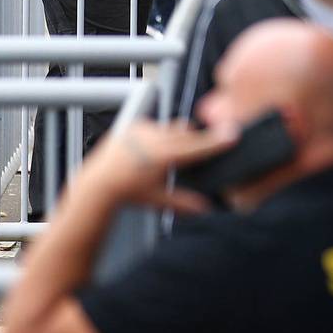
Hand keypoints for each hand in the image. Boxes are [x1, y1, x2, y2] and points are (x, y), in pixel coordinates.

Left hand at [80, 119, 234, 211]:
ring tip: (172, 155)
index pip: (197, 146)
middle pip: (189, 134)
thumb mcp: (158, 200)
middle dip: (199, 140)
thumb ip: (184, 203)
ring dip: (179, 139)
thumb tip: (205, 208)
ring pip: (174, 128)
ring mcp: (145, 130)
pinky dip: (162, 136)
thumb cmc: (128, 193)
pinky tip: (154, 151)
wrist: (99, 183)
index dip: (217, 141)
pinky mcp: (137, 125)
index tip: (233, 135)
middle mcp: (154, 139)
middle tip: (207, 147)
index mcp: (163, 157)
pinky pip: (159, 126)